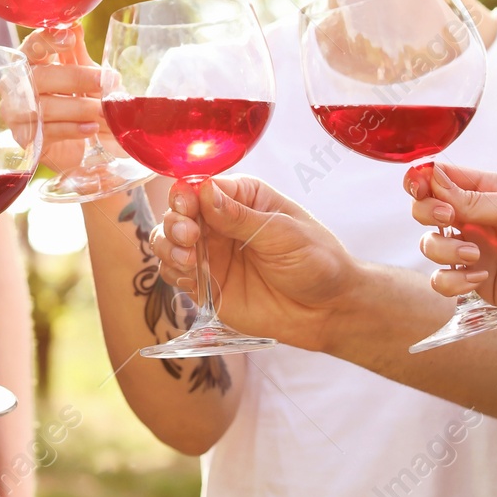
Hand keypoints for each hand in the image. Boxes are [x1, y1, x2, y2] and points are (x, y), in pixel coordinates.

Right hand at [20, 27, 117, 174]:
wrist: (74, 144)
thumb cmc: (75, 101)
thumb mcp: (81, 75)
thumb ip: (76, 53)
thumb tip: (75, 25)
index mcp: (28, 62)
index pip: (31, 47)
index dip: (47, 40)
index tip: (70, 37)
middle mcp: (16, 86)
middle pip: (40, 77)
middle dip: (76, 78)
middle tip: (106, 81)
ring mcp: (17, 113)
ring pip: (45, 106)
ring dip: (79, 107)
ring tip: (103, 110)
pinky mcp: (26, 138)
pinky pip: (49, 132)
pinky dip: (73, 129)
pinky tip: (91, 128)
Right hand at [152, 175, 357, 351]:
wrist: (329, 310)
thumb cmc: (317, 261)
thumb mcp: (283, 234)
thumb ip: (241, 217)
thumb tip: (204, 190)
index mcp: (242, 198)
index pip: (200, 186)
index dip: (186, 194)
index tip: (188, 208)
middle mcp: (220, 222)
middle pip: (177, 212)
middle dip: (175, 222)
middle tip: (189, 238)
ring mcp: (211, 254)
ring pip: (168, 242)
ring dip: (168, 248)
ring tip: (189, 261)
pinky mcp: (206, 285)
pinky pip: (174, 274)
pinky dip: (173, 273)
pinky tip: (191, 278)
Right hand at [407, 163, 496, 337]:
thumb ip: (475, 200)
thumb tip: (432, 180)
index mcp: (489, 192)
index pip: (443, 179)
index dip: (422, 179)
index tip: (418, 186)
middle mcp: (476, 220)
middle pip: (425, 209)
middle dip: (427, 212)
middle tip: (448, 219)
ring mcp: (472, 252)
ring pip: (429, 245)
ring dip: (443, 249)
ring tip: (474, 256)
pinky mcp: (474, 283)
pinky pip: (442, 281)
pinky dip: (452, 280)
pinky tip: (479, 278)